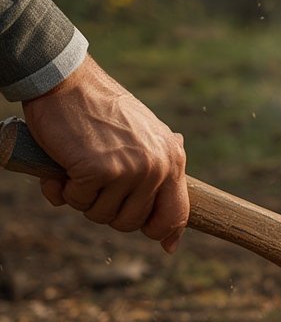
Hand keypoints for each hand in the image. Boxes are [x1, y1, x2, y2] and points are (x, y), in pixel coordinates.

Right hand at [22, 55, 188, 252]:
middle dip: (108, 209)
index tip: (149, 233)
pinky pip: (77, 202)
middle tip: (95, 183)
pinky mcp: (98, 171)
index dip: (161, 232)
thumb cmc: (101, 112)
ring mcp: (128, 170)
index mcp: (172, 159)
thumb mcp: (145, 138)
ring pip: (102, 216)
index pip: (176, 215)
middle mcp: (155, 167)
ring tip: (79, 168)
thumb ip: (159, 177)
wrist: (68, 80)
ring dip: (83, 199)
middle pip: (131, 222)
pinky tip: (63, 167)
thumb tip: (172, 241)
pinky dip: (63, 189)